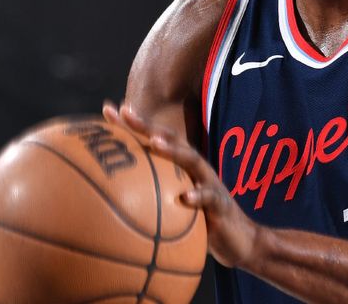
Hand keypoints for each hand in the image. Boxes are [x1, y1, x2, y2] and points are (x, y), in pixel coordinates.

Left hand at [102, 102, 260, 269]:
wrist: (239, 238)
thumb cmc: (201, 220)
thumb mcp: (174, 206)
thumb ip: (151, 197)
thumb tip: (112, 201)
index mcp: (180, 167)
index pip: (154, 140)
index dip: (133, 125)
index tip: (108, 110)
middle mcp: (194, 168)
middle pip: (171, 140)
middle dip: (148, 125)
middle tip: (126, 113)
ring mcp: (209, 183)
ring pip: (191, 161)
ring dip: (173, 151)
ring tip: (154, 144)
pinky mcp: (221, 203)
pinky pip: (210, 197)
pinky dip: (198, 195)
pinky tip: (185, 198)